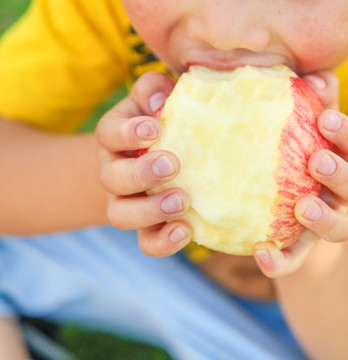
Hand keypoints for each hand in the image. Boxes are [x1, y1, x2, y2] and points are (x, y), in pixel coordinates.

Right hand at [96, 72, 191, 255]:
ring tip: (181, 202)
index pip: (110, 133)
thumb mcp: (155, 100)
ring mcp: (128, 202)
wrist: (152, 159)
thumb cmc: (161, 122)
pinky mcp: (147, 226)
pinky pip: (146, 242)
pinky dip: (163, 241)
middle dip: (141, 173)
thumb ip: (155, 91)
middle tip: (172, 165)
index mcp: (116, 137)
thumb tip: (160, 100)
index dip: (128, 133)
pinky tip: (186, 231)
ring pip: (121, 216)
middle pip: (112, 178)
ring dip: (150, 210)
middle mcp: (114, 172)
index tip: (154, 129)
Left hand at [253, 71, 347, 276]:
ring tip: (303, 207)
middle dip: (341, 173)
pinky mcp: (302, 248)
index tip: (327, 119)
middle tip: (317, 161)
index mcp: (345, 158)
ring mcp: (326, 222)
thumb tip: (315, 75)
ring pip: (339, 228)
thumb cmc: (291, 149)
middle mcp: (342, 192)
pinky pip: (295, 259)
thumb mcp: (301, 123)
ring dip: (324, 218)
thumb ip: (313, 101)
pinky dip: (282, 261)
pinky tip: (262, 255)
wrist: (283, 201)